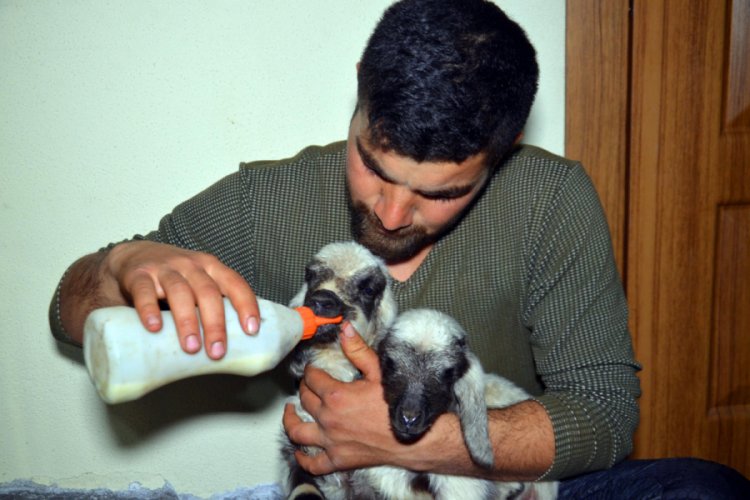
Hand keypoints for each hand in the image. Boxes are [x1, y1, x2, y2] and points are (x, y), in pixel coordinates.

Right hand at [106, 240, 258, 358]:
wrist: (132, 257)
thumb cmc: (174, 279)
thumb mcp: (196, 285)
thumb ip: (211, 307)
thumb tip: (235, 347)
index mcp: (211, 268)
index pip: (235, 284)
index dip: (246, 305)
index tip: (252, 331)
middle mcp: (191, 265)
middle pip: (208, 292)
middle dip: (215, 324)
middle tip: (217, 352)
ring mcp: (164, 269)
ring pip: (179, 292)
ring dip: (188, 321)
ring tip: (191, 347)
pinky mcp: (138, 276)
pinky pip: (144, 291)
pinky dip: (149, 309)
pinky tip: (154, 327)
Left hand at [282, 323, 404, 473]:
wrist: (413, 438)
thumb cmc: (397, 406)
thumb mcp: (379, 372)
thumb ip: (358, 350)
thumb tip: (345, 328)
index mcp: (336, 396)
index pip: (312, 379)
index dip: (311, 371)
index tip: (313, 369)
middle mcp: (328, 419)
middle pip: (305, 401)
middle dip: (304, 389)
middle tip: (308, 385)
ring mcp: (331, 441)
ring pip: (298, 432)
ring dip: (290, 420)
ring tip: (290, 412)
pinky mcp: (338, 459)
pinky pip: (313, 463)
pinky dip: (303, 458)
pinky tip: (300, 451)